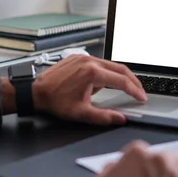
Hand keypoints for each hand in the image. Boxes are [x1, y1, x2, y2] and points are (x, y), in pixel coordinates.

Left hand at [32, 55, 146, 125]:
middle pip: (120, 69)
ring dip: (119, 76)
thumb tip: (121, 118)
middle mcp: (89, 61)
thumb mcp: (81, 113)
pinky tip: (106, 82)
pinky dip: (106, 72)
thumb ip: (104, 117)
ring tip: (126, 88)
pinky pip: (98, 63)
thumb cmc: (55, 101)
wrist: (36, 92)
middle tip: (140, 91)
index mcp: (92, 73)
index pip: (121, 81)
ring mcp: (83, 58)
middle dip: (132, 81)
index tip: (141, 97)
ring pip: (109, 64)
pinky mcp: (78, 58)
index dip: (135, 90)